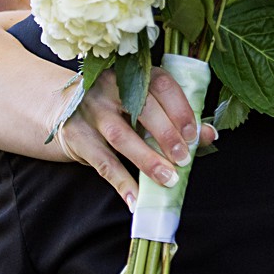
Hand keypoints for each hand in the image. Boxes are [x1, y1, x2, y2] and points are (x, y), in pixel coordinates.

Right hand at [55, 69, 216, 209]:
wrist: (63, 108)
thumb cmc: (116, 107)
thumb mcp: (144, 105)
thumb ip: (177, 118)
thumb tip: (209, 135)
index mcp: (133, 74)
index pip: (161, 84)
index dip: (180, 109)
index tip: (194, 135)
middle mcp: (110, 87)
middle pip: (142, 109)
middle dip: (166, 135)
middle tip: (183, 159)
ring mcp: (91, 111)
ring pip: (121, 136)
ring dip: (147, 160)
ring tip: (168, 179)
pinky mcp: (77, 136)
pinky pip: (102, 163)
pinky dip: (121, 183)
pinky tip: (136, 199)